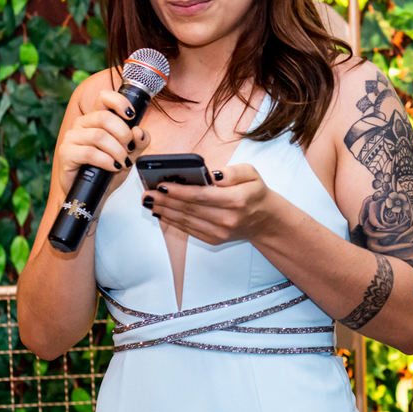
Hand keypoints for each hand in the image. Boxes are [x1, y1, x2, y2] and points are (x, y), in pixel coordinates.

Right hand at [56, 88, 150, 194]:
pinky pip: (90, 153)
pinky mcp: (65, 153)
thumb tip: (139, 132)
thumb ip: (139, 142)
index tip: (132, 116)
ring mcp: (72, 137)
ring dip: (117, 150)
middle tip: (129, 149)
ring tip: (122, 162)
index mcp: (97, 118)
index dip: (119, 102)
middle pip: (104, 117)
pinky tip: (112, 167)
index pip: (104, 97)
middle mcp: (82, 124)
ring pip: (99, 136)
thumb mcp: (131, 154)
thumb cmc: (109, 169)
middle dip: (123, 134)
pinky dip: (106, 161)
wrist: (95, 193)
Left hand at [144, 163, 274, 244]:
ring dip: (165, 211)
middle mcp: (227, 219)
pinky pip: (189, 230)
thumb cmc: (255, 193)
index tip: (162, 184)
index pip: (202, 195)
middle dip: (166, 201)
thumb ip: (233, 171)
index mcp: (237, 200)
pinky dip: (173, 221)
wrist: (265, 220)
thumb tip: (213, 174)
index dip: (180, 191)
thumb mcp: (252, 174)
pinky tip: (161, 212)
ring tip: (149, 202)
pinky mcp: (214, 239)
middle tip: (147, 193)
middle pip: (190, 209)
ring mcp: (219, 232)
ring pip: (186, 221)